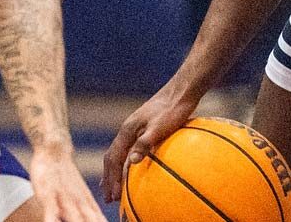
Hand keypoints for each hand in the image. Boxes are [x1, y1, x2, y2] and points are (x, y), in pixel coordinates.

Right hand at [26, 145, 106, 221]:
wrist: (55, 152)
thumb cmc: (68, 178)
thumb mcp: (82, 197)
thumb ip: (91, 212)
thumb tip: (100, 221)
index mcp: (88, 206)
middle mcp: (80, 205)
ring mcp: (65, 200)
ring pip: (75, 219)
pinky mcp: (49, 195)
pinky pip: (51, 212)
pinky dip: (52, 221)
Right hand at [101, 86, 197, 201]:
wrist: (181, 92)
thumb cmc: (172, 109)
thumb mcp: (159, 127)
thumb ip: (145, 143)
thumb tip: (131, 162)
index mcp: (127, 130)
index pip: (113, 159)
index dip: (112, 179)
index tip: (113, 196)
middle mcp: (127, 130)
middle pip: (111, 158)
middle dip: (108, 179)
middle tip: (108, 198)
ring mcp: (134, 129)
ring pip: (118, 154)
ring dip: (114, 172)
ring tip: (113, 187)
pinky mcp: (142, 129)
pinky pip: (128, 150)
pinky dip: (124, 163)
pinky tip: (133, 168)